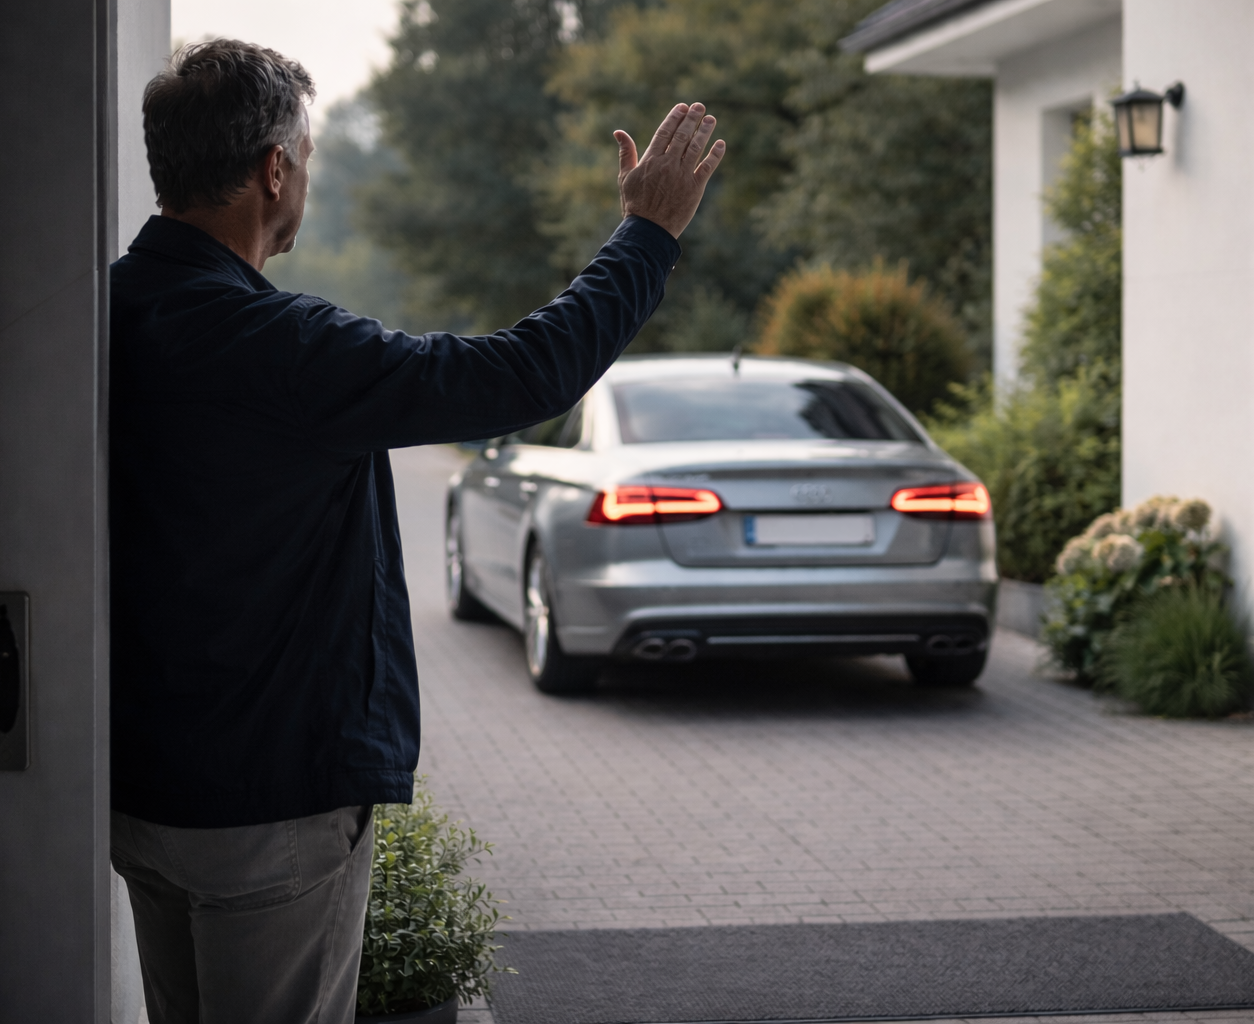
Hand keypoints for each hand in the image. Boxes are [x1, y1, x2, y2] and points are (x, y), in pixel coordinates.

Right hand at [615, 103, 724, 239]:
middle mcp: (668, 164)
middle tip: (700, 107)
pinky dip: (715, 154)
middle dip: (692, 119)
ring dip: (705, 131)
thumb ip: (625, 153)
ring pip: (696, 147)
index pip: (665, 132)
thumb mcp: (625, 177)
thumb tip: (619, 132)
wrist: (648, 231)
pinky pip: (707, 167)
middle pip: (682, 135)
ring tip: (711, 119)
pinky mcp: (695, 188)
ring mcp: (682, 176)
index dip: (675, 117)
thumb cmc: (635, 204)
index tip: (683, 107)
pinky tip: (720, 143)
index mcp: (650, 160)